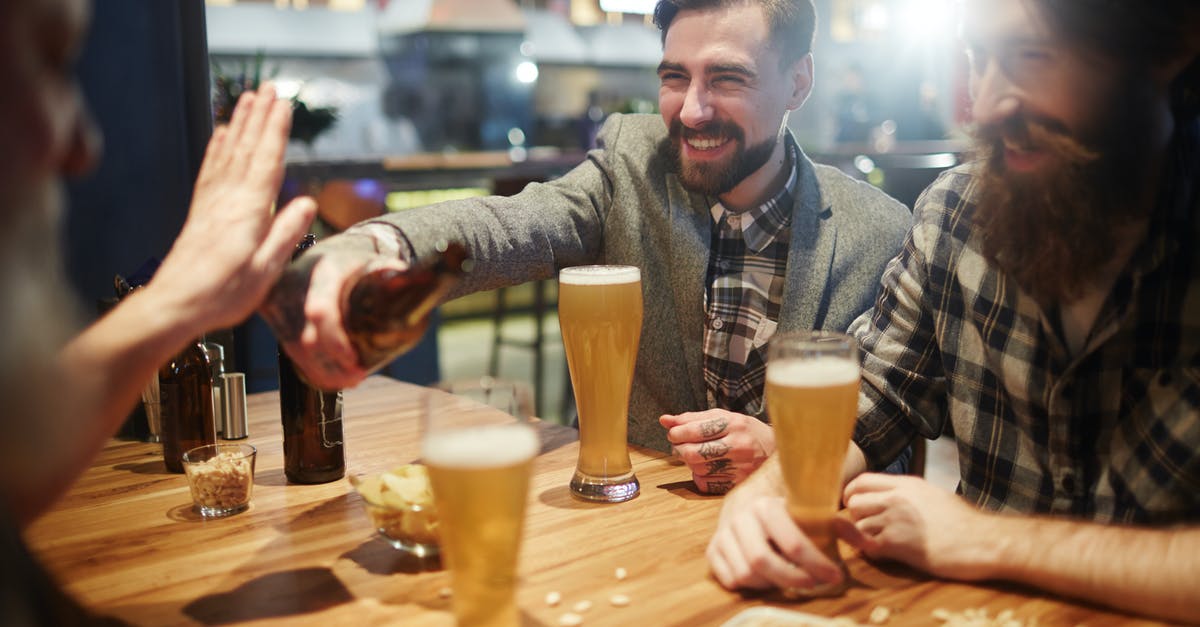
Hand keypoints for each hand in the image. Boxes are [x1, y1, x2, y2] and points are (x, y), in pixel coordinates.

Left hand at [146, 83, 315, 332]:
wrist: (174, 305)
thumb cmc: (222, 294)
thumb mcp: (265, 271)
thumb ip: (286, 235)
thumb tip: (308, 204)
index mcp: (248, 212)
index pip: (267, 162)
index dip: (276, 131)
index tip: (284, 104)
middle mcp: (228, 200)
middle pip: (247, 149)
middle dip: (259, 116)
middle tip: (268, 87)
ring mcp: (211, 203)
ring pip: (229, 153)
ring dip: (240, 124)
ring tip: (247, 99)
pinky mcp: (200, 212)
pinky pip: (211, 170)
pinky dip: (218, 147)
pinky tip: (221, 135)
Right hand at [259, 238, 407, 389]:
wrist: (325, 253)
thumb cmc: (355, 260)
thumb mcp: (375, 261)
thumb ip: (397, 275)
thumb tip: (419, 285)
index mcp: (323, 271)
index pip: (321, 311)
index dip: (335, 341)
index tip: (355, 361)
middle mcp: (296, 286)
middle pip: (305, 338)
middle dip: (332, 364)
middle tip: (358, 376)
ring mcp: (281, 303)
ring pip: (295, 349)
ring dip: (323, 371)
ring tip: (351, 379)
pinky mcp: (276, 317)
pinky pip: (289, 350)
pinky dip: (309, 368)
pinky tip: (330, 378)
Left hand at [660, 409, 774, 493]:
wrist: (777, 450)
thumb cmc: (746, 431)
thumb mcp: (724, 417)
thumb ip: (693, 418)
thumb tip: (664, 420)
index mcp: (734, 424)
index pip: (695, 430)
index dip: (677, 432)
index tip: (673, 433)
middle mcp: (738, 446)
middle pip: (693, 453)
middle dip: (679, 449)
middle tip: (679, 445)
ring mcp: (740, 467)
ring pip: (697, 469)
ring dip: (689, 462)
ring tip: (696, 454)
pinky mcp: (738, 483)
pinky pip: (706, 483)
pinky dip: (700, 476)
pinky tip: (707, 468)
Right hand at [706, 481, 849, 590]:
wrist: (749, 505)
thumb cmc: (788, 515)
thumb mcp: (814, 516)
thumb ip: (842, 527)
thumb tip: (869, 543)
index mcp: (765, 506)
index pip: (792, 543)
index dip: (816, 564)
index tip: (835, 576)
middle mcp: (740, 518)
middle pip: (763, 561)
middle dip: (791, 579)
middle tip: (813, 585)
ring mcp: (723, 535)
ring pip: (745, 573)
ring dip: (770, 583)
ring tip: (789, 579)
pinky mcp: (713, 551)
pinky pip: (730, 579)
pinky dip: (750, 585)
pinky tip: (767, 579)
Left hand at [842, 473, 989, 579]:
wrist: (984, 541)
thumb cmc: (965, 523)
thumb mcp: (934, 495)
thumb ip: (908, 494)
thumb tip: (889, 498)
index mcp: (907, 484)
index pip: (862, 480)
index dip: (852, 493)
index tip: (854, 505)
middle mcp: (897, 498)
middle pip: (854, 501)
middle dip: (856, 516)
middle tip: (868, 527)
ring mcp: (895, 519)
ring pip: (858, 525)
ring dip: (864, 536)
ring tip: (881, 543)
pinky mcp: (897, 543)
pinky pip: (867, 545)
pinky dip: (871, 552)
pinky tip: (886, 554)